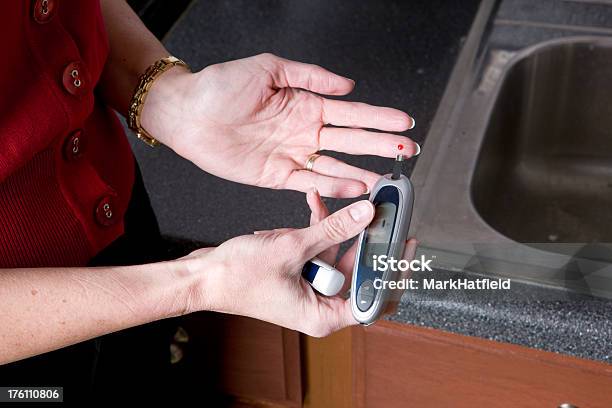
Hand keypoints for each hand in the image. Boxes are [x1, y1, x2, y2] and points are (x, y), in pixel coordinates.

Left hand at [143, 53, 418, 197]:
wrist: (189, 113)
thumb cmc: (221, 86)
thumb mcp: (269, 69)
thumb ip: (310, 76)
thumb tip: (347, 84)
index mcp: (306, 104)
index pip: (351, 112)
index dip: (379, 117)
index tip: (404, 121)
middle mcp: (304, 131)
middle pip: (350, 140)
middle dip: (380, 145)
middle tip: (407, 151)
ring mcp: (292, 155)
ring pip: (335, 165)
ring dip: (361, 172)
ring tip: (385, 180)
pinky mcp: (276, 175)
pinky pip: (310, 183)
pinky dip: (331, 186)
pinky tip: (352, 188)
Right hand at [182, 192, 416, 336]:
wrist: (204, 275)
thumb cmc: (237, 277)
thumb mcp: (292, 248)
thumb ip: (333, 230)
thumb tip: (366, 215)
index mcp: (323, 315)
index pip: (373, 298)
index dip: (393, 273)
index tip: (405, 247)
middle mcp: (319, 305)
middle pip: (358, 272)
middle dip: (365, 239)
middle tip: (380, 214)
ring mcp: (308, 288)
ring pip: (337, 255)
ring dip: (337, 228)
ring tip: (341, 203)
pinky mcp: (297, 272)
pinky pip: (317, 249)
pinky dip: (317, 229)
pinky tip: (315, 204)